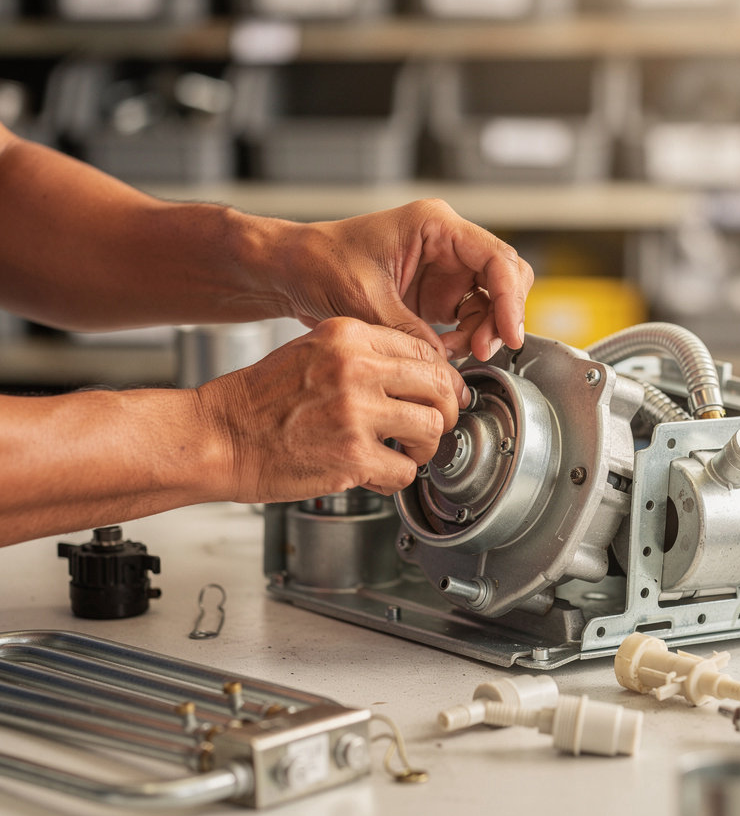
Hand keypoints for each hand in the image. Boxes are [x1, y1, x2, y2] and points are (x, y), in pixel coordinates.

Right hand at [196, 318, 460, 499]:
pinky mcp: (352, 457)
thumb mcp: (311, 352)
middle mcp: (356, 369)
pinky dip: (396, 478)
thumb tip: (418, 375)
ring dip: (425, 448)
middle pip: (440, 387)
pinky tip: (376, 473)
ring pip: (432, 428)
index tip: (443, 395)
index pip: (425, 351)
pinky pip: (405, 471)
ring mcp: (356, 413)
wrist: (217, 437)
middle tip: (434, 426)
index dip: (443, 379)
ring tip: (405, 453)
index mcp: (348, 337)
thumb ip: (364, 357)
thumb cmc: (258, 400)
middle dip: (446, 411)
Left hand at [276, 198, 533, 361]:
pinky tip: (443, 352)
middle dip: (500, 316)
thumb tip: (443, 363)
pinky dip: (464, 340)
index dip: (510, 298)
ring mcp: (444, 271)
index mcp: (435, 226)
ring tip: (454, 353)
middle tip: (484, 349)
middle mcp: (447, 245)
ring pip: (490, 302)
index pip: (496, 259)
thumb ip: (410, 331)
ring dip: (482, 332)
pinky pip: (468, 319)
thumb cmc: (320, 263)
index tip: (509, 334)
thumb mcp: (366, 300)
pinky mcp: (436, 295)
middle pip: (504, 278)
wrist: (293, 272)